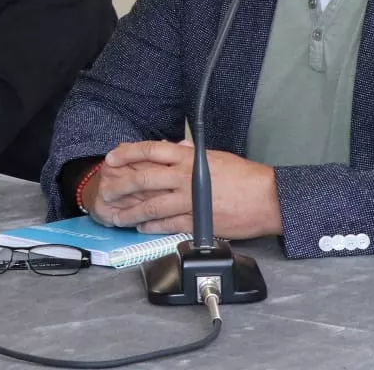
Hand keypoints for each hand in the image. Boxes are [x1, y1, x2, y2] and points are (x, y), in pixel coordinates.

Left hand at [90, 140, 282, 239]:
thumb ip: (191, 153)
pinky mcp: (197, 222)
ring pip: (151, 206)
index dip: (127, 154)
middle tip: (106, 191)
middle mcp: (185, 177)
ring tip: (117, 216)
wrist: (267, 199)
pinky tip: (141, 226)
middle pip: (144, 179)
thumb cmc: (245, 176)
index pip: (151, 150)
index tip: (112, 158)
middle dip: (120, 185)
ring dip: (131, 212)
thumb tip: (174, 146)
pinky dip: (151, 226)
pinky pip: (167, 224)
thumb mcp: (215, 156)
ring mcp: (190, 201)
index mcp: (189, 158)